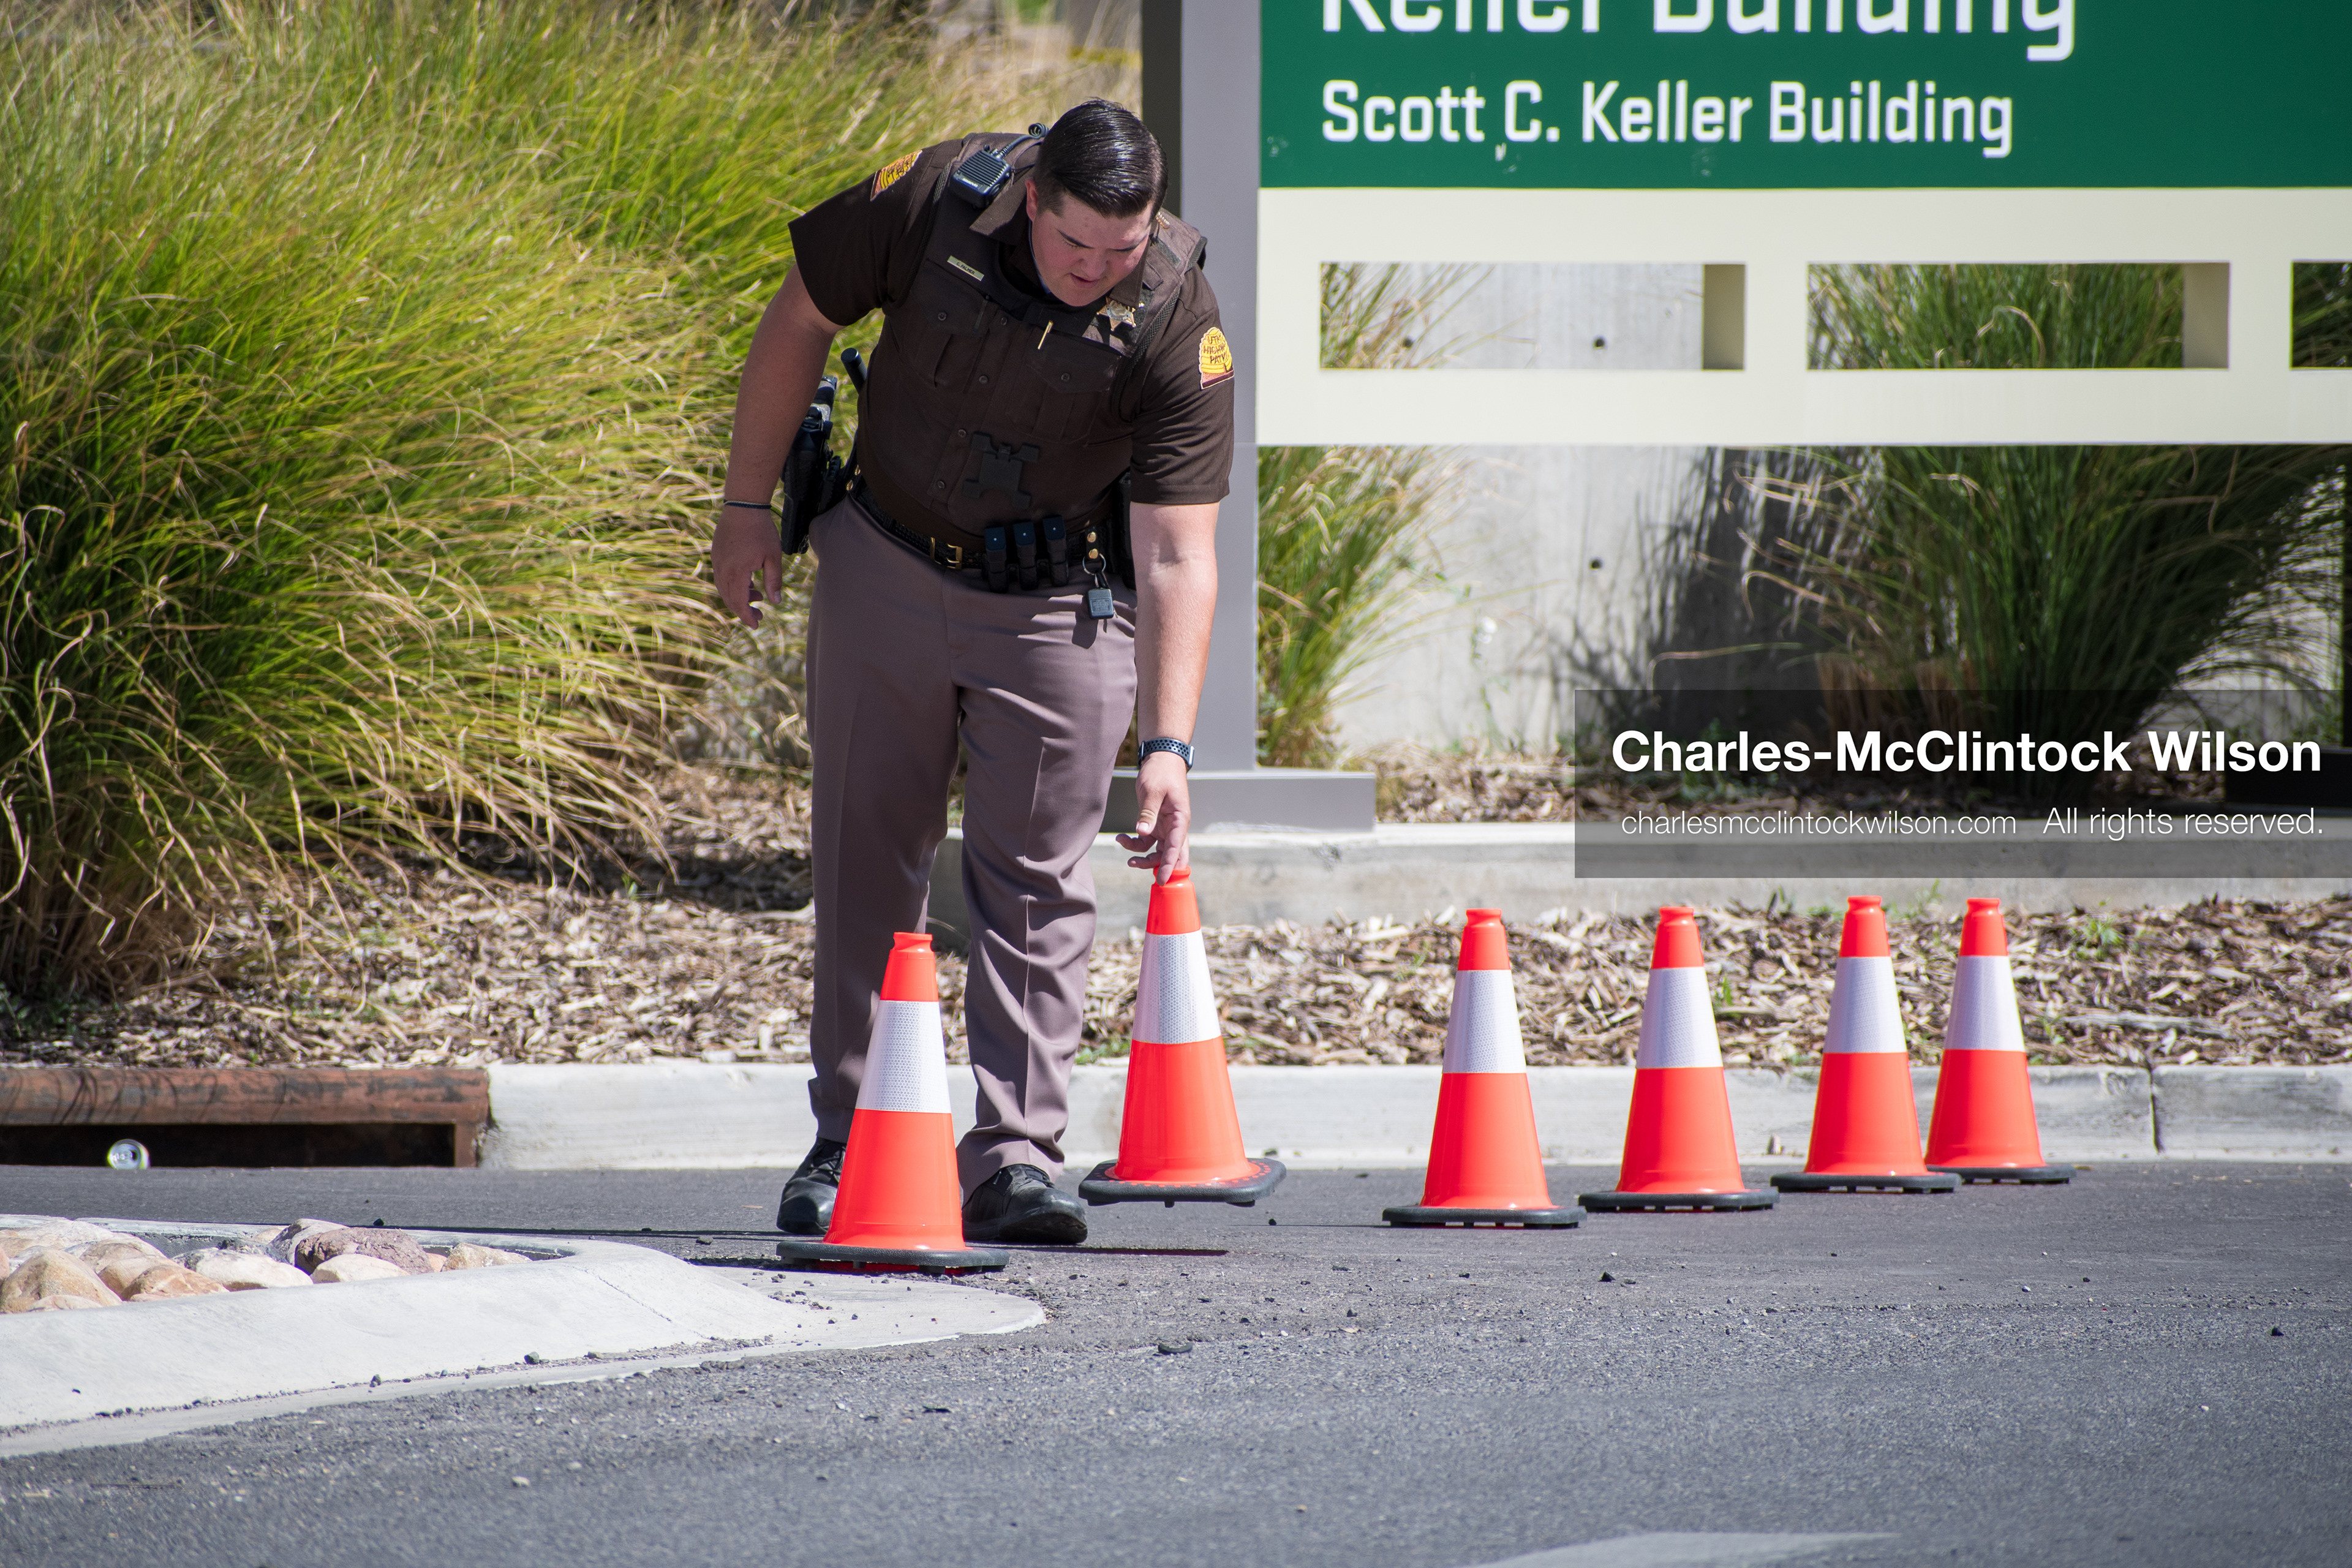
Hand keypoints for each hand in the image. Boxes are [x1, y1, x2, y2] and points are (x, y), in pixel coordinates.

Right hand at [710, 507, 782, 628]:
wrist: (743, 506)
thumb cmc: (761, 531)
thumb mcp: (773, 557)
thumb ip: (774, 581)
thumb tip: (775, 603)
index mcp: (736, 572)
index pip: (739, 603)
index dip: (747, 617)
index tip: (756, 626)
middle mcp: (722, 569)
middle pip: (729, 599)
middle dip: (744, 610)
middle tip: (760, 616)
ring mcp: (717, 562)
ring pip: (724, 589)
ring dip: (739, 597)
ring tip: (757, 597)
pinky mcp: (716, 555)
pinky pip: (722, 577)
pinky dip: (733, 586)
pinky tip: (748, 583)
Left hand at [1116, 751, 1191, 879]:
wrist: (1161, 759)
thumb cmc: (1161, 772)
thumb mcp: (1153, 791)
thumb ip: (1148, 812)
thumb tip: (1142, 832)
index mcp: (1181, 820)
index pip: (1176, 847)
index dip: (1169, 865)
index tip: (1162, 880)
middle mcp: (1176, 827)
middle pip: (1170, 854)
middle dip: (1156, 865)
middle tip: (1135, 865)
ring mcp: (1166, 827)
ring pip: (1158, 851)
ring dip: (1144, 857)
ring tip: (1127, 858)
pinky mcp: (1156, 824)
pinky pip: (1147, 841)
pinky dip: (1135, 844)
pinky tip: (1121, 839)